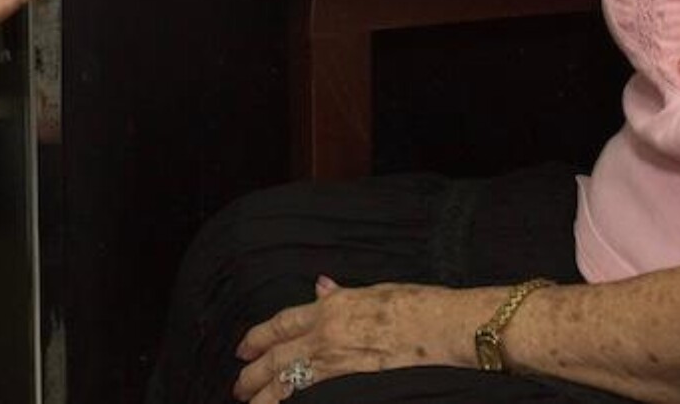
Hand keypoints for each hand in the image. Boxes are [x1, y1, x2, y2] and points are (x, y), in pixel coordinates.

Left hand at [232, 279, 475, 401]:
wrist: (441, 326)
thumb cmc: (414, 305)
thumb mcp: (371, 291)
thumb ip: (340, 295)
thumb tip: (321, 287)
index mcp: (330, 308)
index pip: (281, 324)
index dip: (258, 336)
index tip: (243, 348)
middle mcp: (326, 335)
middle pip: (278, 357)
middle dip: (253, 373)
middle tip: (238, 386)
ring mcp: (338, 361)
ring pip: (289, 381)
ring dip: (265, 394)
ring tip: (250, 403)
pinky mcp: (353, 381)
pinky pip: (312, 395)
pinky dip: (295, 403)